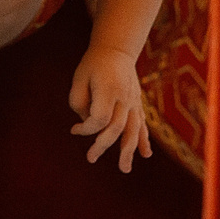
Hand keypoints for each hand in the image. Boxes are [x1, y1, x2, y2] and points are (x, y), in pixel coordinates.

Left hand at [69, 49, 152, 171]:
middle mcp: (124, 97)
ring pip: (133, 130)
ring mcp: (133, 101)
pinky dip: (144, 140)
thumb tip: (89, 126)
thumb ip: (79, 103)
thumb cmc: (93, 64)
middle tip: (90, 158)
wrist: (117, 49)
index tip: (73, 130)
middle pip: (116, 128)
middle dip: (103, 145)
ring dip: (128, 151)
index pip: (99, 118)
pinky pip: (142, 124)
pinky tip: (145, 155)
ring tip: (124, 169)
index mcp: (108, 89)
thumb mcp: (79, 78)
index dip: (86, 129)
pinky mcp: (137, 104)